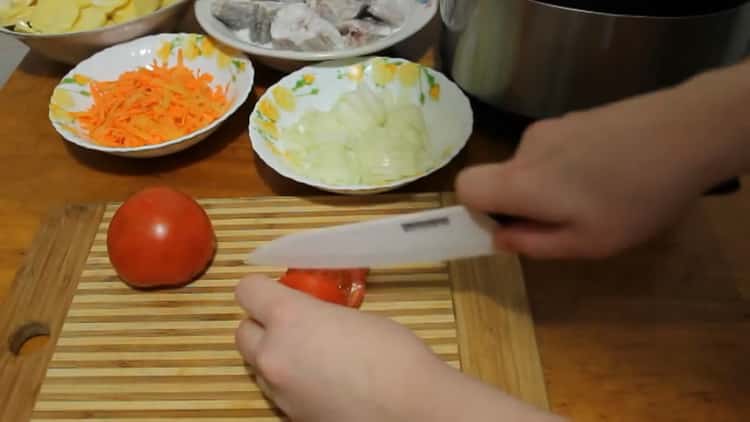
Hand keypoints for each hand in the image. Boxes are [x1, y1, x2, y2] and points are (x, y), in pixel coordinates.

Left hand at [234, 275, 560, 421]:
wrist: (412, 409)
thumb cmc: (395, 355)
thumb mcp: (352, 318)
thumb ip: (319, 316)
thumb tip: (313, 322)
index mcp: (290, 318)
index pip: (247, 291)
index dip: (261, 288)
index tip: (275, 290)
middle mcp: (274, 355)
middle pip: (242, 332)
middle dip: (262, 326)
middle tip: (293, 325)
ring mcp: (279, 392)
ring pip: (258, 366)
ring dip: (276, 357)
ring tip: (312, 357)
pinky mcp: (290, 418)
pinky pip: (279, 393)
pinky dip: (292, 385)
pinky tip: (324, 384)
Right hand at [456, 74, 748, 258]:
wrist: (687, 131)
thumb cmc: (634, 198)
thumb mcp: (588, 242)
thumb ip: (535, 244)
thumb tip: (499, 238)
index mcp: (521, 181)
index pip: (465, 186)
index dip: (475, 210)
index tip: (510, 225)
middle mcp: (526, 149)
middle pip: (503, 178)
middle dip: (526, 203)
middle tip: (573, 221)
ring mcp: (552, 127)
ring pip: (533, 165)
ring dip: (554, 185)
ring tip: (603, 196)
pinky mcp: (576, 117)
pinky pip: (557, 150)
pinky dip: (573, 166)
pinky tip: (615, 172)